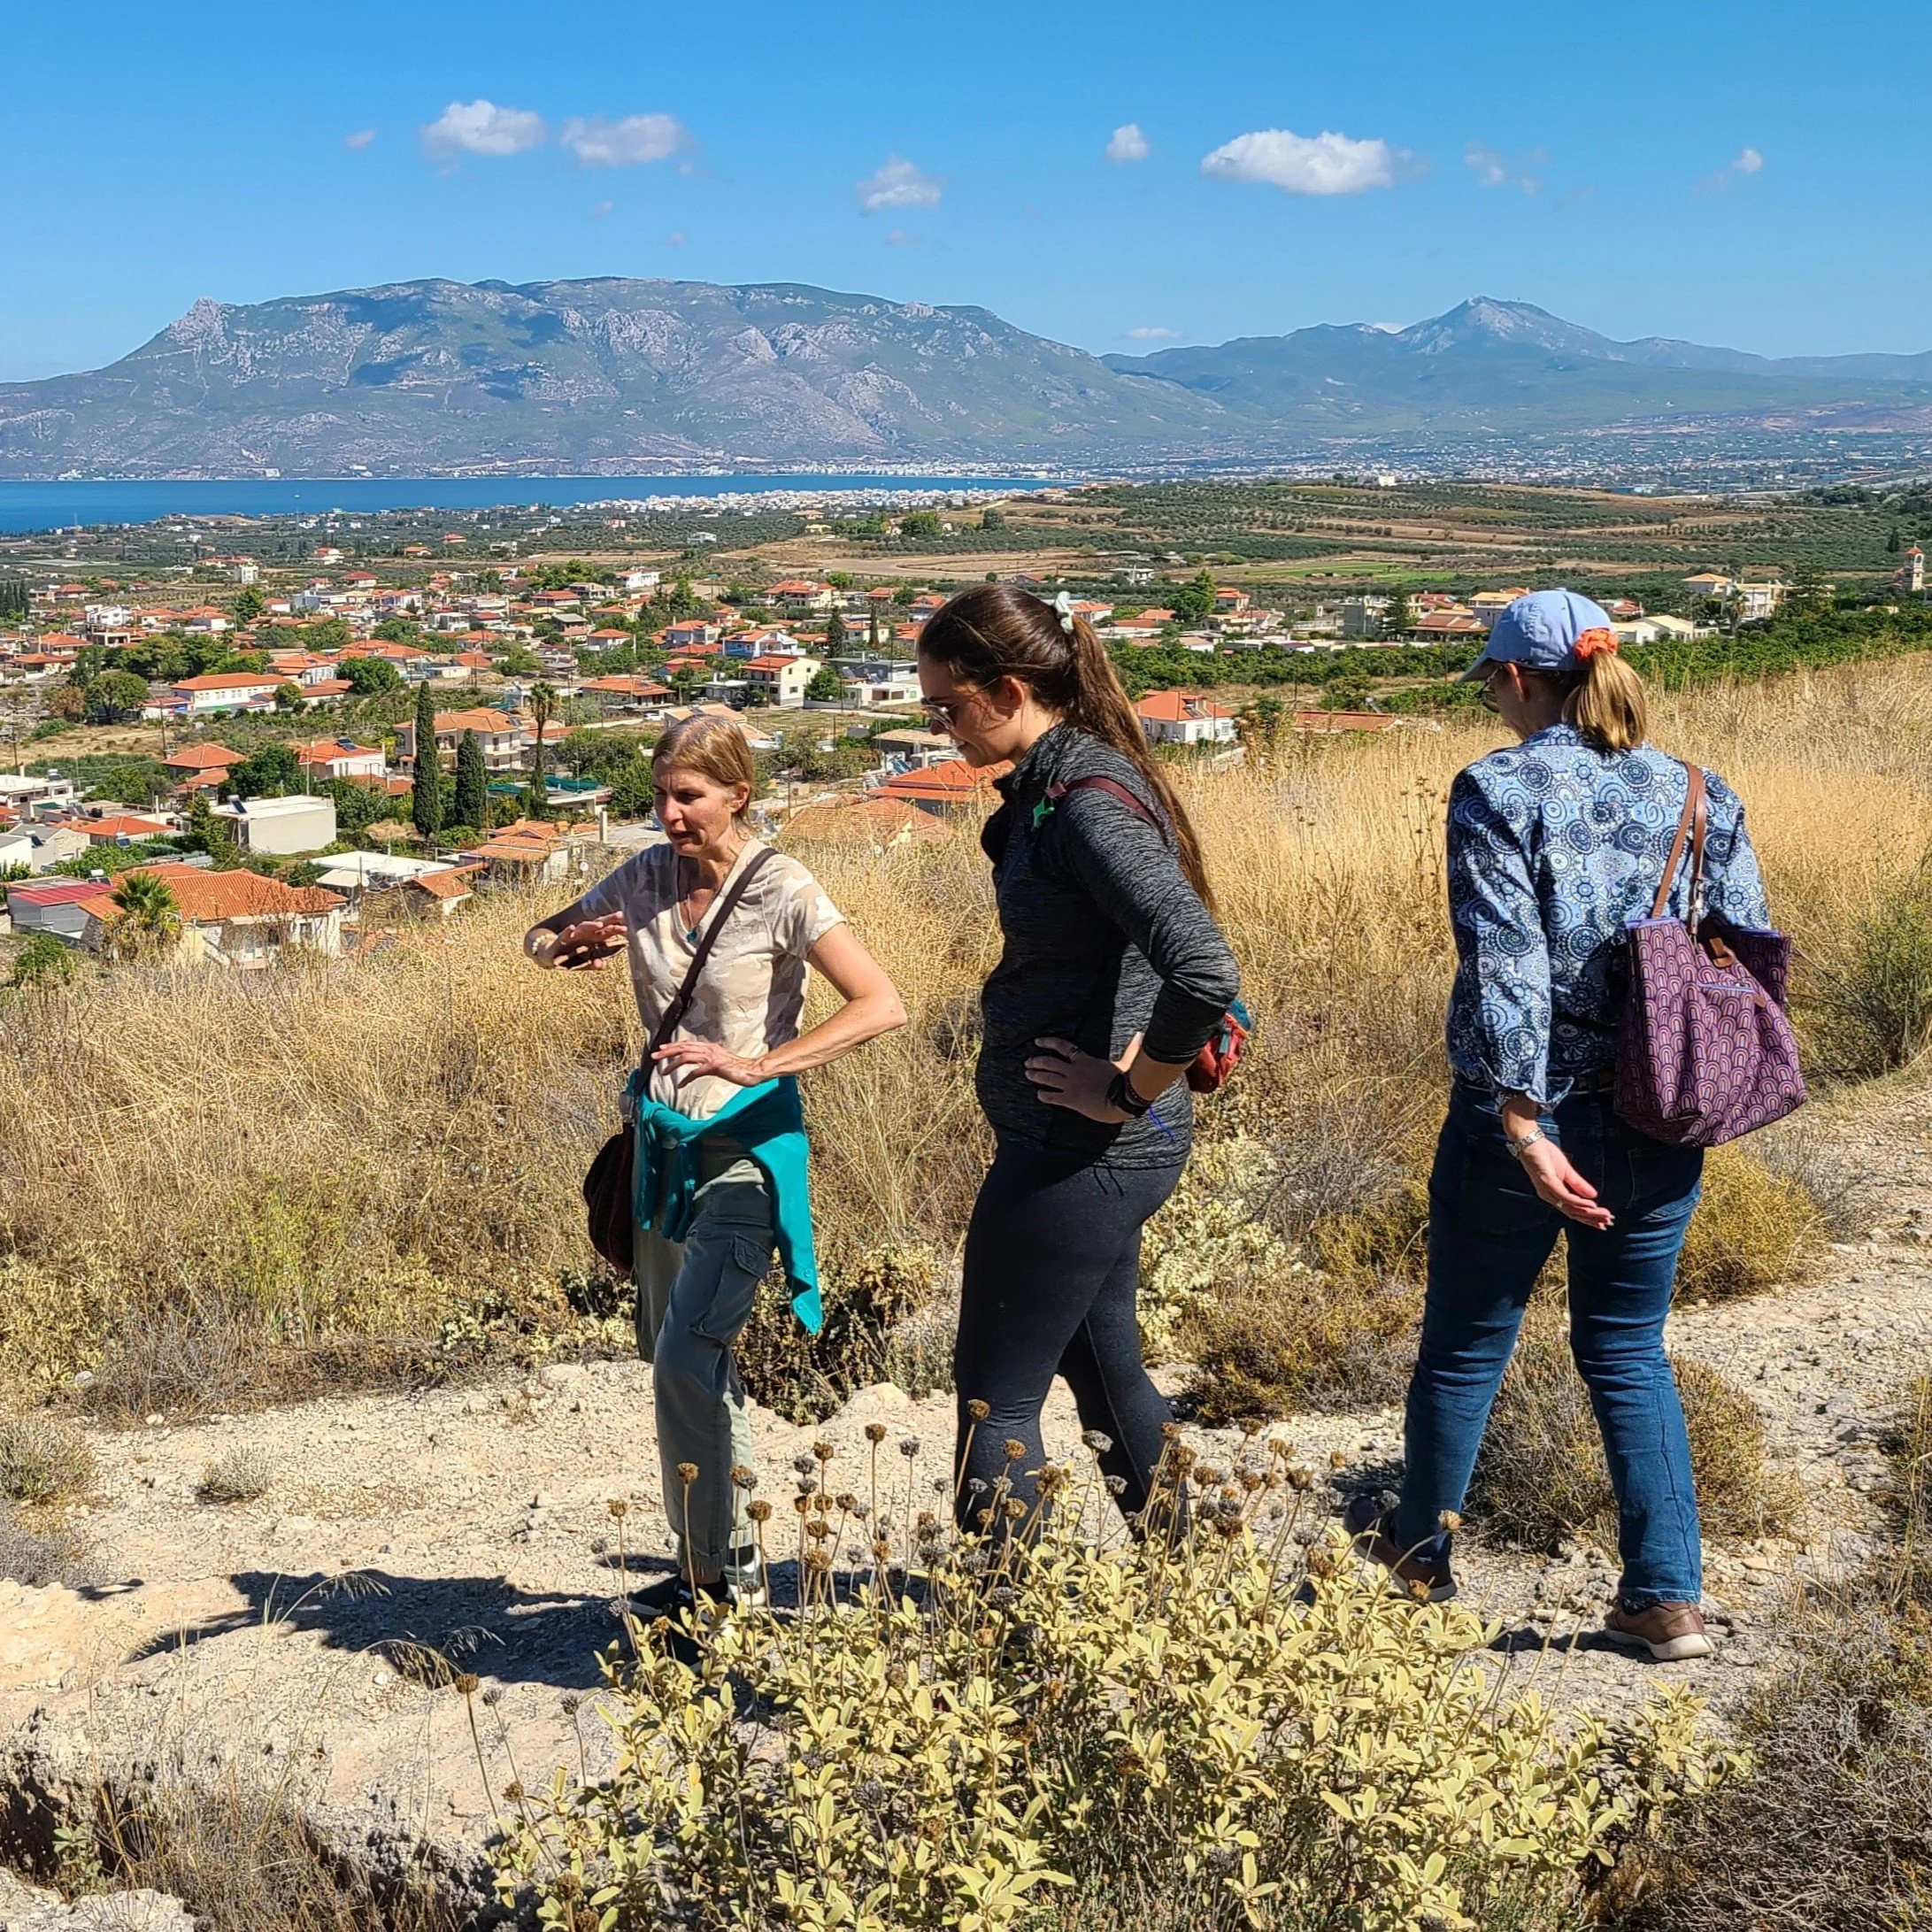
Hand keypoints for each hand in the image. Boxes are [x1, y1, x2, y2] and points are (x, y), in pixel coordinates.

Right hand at [547, 913, 625, 970]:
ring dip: (591, 925)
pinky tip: (572, 927)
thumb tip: (603, 965)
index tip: (625, 928)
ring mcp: (573, 935)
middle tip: (620, 915)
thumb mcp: (584, 963)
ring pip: (583, 927)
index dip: (615, 929)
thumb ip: (594, 965)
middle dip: (608, 920)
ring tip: (599, 925)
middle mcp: (584, 934)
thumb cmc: (571, 957)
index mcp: (592, 939)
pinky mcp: (560, 939)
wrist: (551, 956)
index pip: (606, 932)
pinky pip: (564, 934)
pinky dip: (568, 931)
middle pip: (598, 925)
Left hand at [651, 1039, 769, 1088]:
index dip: (673, 1045)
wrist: (753, 1070)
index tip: (662, 1049)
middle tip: (654, 1056)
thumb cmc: (739, 1068)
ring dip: (672, 1064)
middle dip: (667, 1051)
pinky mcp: (714, 1066)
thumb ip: (710, 1060)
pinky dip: (686, 1078)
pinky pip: (695, 1072)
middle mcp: (709, 1049)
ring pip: (686, 1057)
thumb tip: (701, 1064)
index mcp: (710, 1047)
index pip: (687, 1043)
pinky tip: (680, 1085)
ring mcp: (712, 1057)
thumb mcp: (721, 1061)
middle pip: (683, 1047)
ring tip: (663, 1072)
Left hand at [1025, 1033, 1143, 1122]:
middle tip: (1028, 1062)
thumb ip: (1131, 1049)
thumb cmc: (1125, 1081)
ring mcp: (1071, 1085)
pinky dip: (1045, 1095)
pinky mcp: (1072, 1099)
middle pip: (1050, 1063)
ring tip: (1028, 1074)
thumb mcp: (1126, 1062)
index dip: (1049, 1042)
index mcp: (1085, 1060)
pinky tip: (1039, 1095)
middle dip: (1037, 1061)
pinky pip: (1053, 1097)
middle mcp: (1074, 1071)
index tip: (1038, 1041)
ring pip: (1048, 1078)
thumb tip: (1141, 1035)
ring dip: (1036, 1076)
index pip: (1063, 1047)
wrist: (1122, 1099)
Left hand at [1517, 1137, 1613, 1229]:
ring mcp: (1547, 1189)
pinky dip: (1577, 1201)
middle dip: (1591, 1218)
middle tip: (1608, 1222)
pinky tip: (1589, 1205)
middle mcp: (1549, 1196)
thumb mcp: (1567, 1171)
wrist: (1529, 1141)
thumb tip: (1594, 1196)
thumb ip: (1579, 1185)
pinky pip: (1563, 1195)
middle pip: (1573, 1213)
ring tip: (1603, 1215)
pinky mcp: (1546, 1180)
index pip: (1573, 1211)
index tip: (1604, 1222)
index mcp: (1553, 1194)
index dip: (1589, 1218)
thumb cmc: (1545, 1155)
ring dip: (1588, 1212)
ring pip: (1569, 1207)